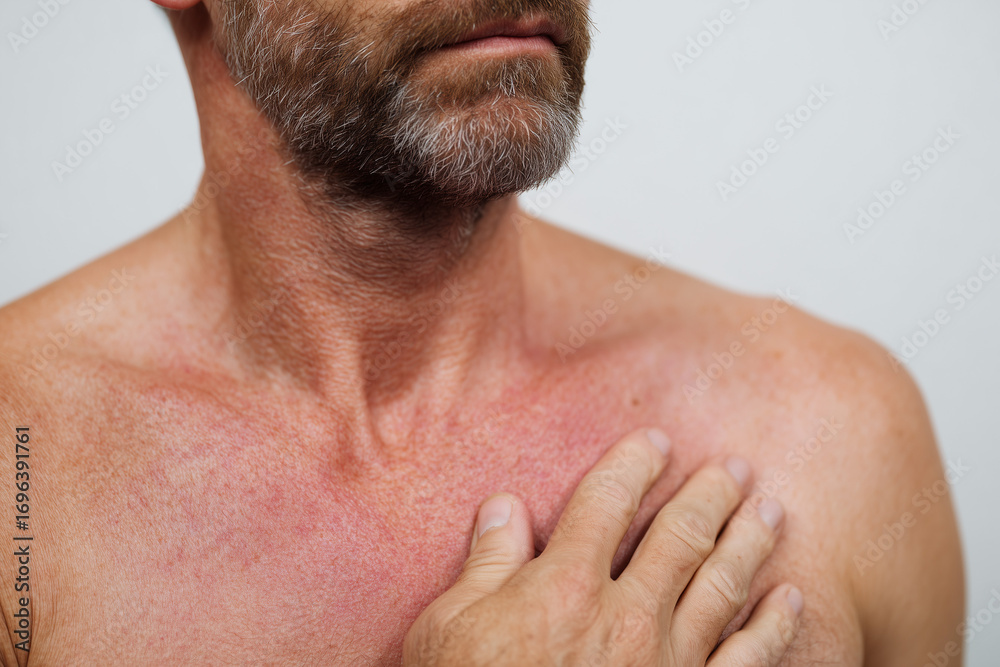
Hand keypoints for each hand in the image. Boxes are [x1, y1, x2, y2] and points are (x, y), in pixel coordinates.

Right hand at [403, 428, 802, 665]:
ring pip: (722, 585)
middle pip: (679, 535)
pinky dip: (773, 628)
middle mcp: (625, 615)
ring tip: (770, 508)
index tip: (655, 442)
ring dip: (749, 542)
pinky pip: (746, 661)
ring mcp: (666, 662)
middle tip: (733, 466)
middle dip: (710, 494)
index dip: (633, 464)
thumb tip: (503, 506)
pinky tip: (790, 598)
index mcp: (563, 586)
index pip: (607, 501)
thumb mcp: (449, 628)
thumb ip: (486, 562)